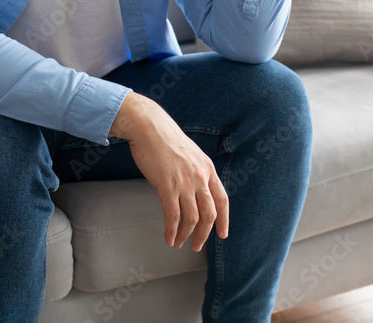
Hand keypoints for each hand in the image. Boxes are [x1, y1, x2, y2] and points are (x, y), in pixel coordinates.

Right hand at [110, 91, 228, 251]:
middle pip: (209, 214)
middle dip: (204, 234)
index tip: (222, 234)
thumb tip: (194, 189)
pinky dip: (172, 230)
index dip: (224, 220)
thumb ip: (195, 171)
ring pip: (192, 218)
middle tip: (197, 246)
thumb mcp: (190, 154)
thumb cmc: (165, 138)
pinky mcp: (167, 186)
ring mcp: (185, 182)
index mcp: (208, 168)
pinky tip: (169, 238)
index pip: (222, 200)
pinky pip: (173, 216)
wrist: (149, 126)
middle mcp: (200, 177)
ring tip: (178, 243)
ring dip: (186, 235)